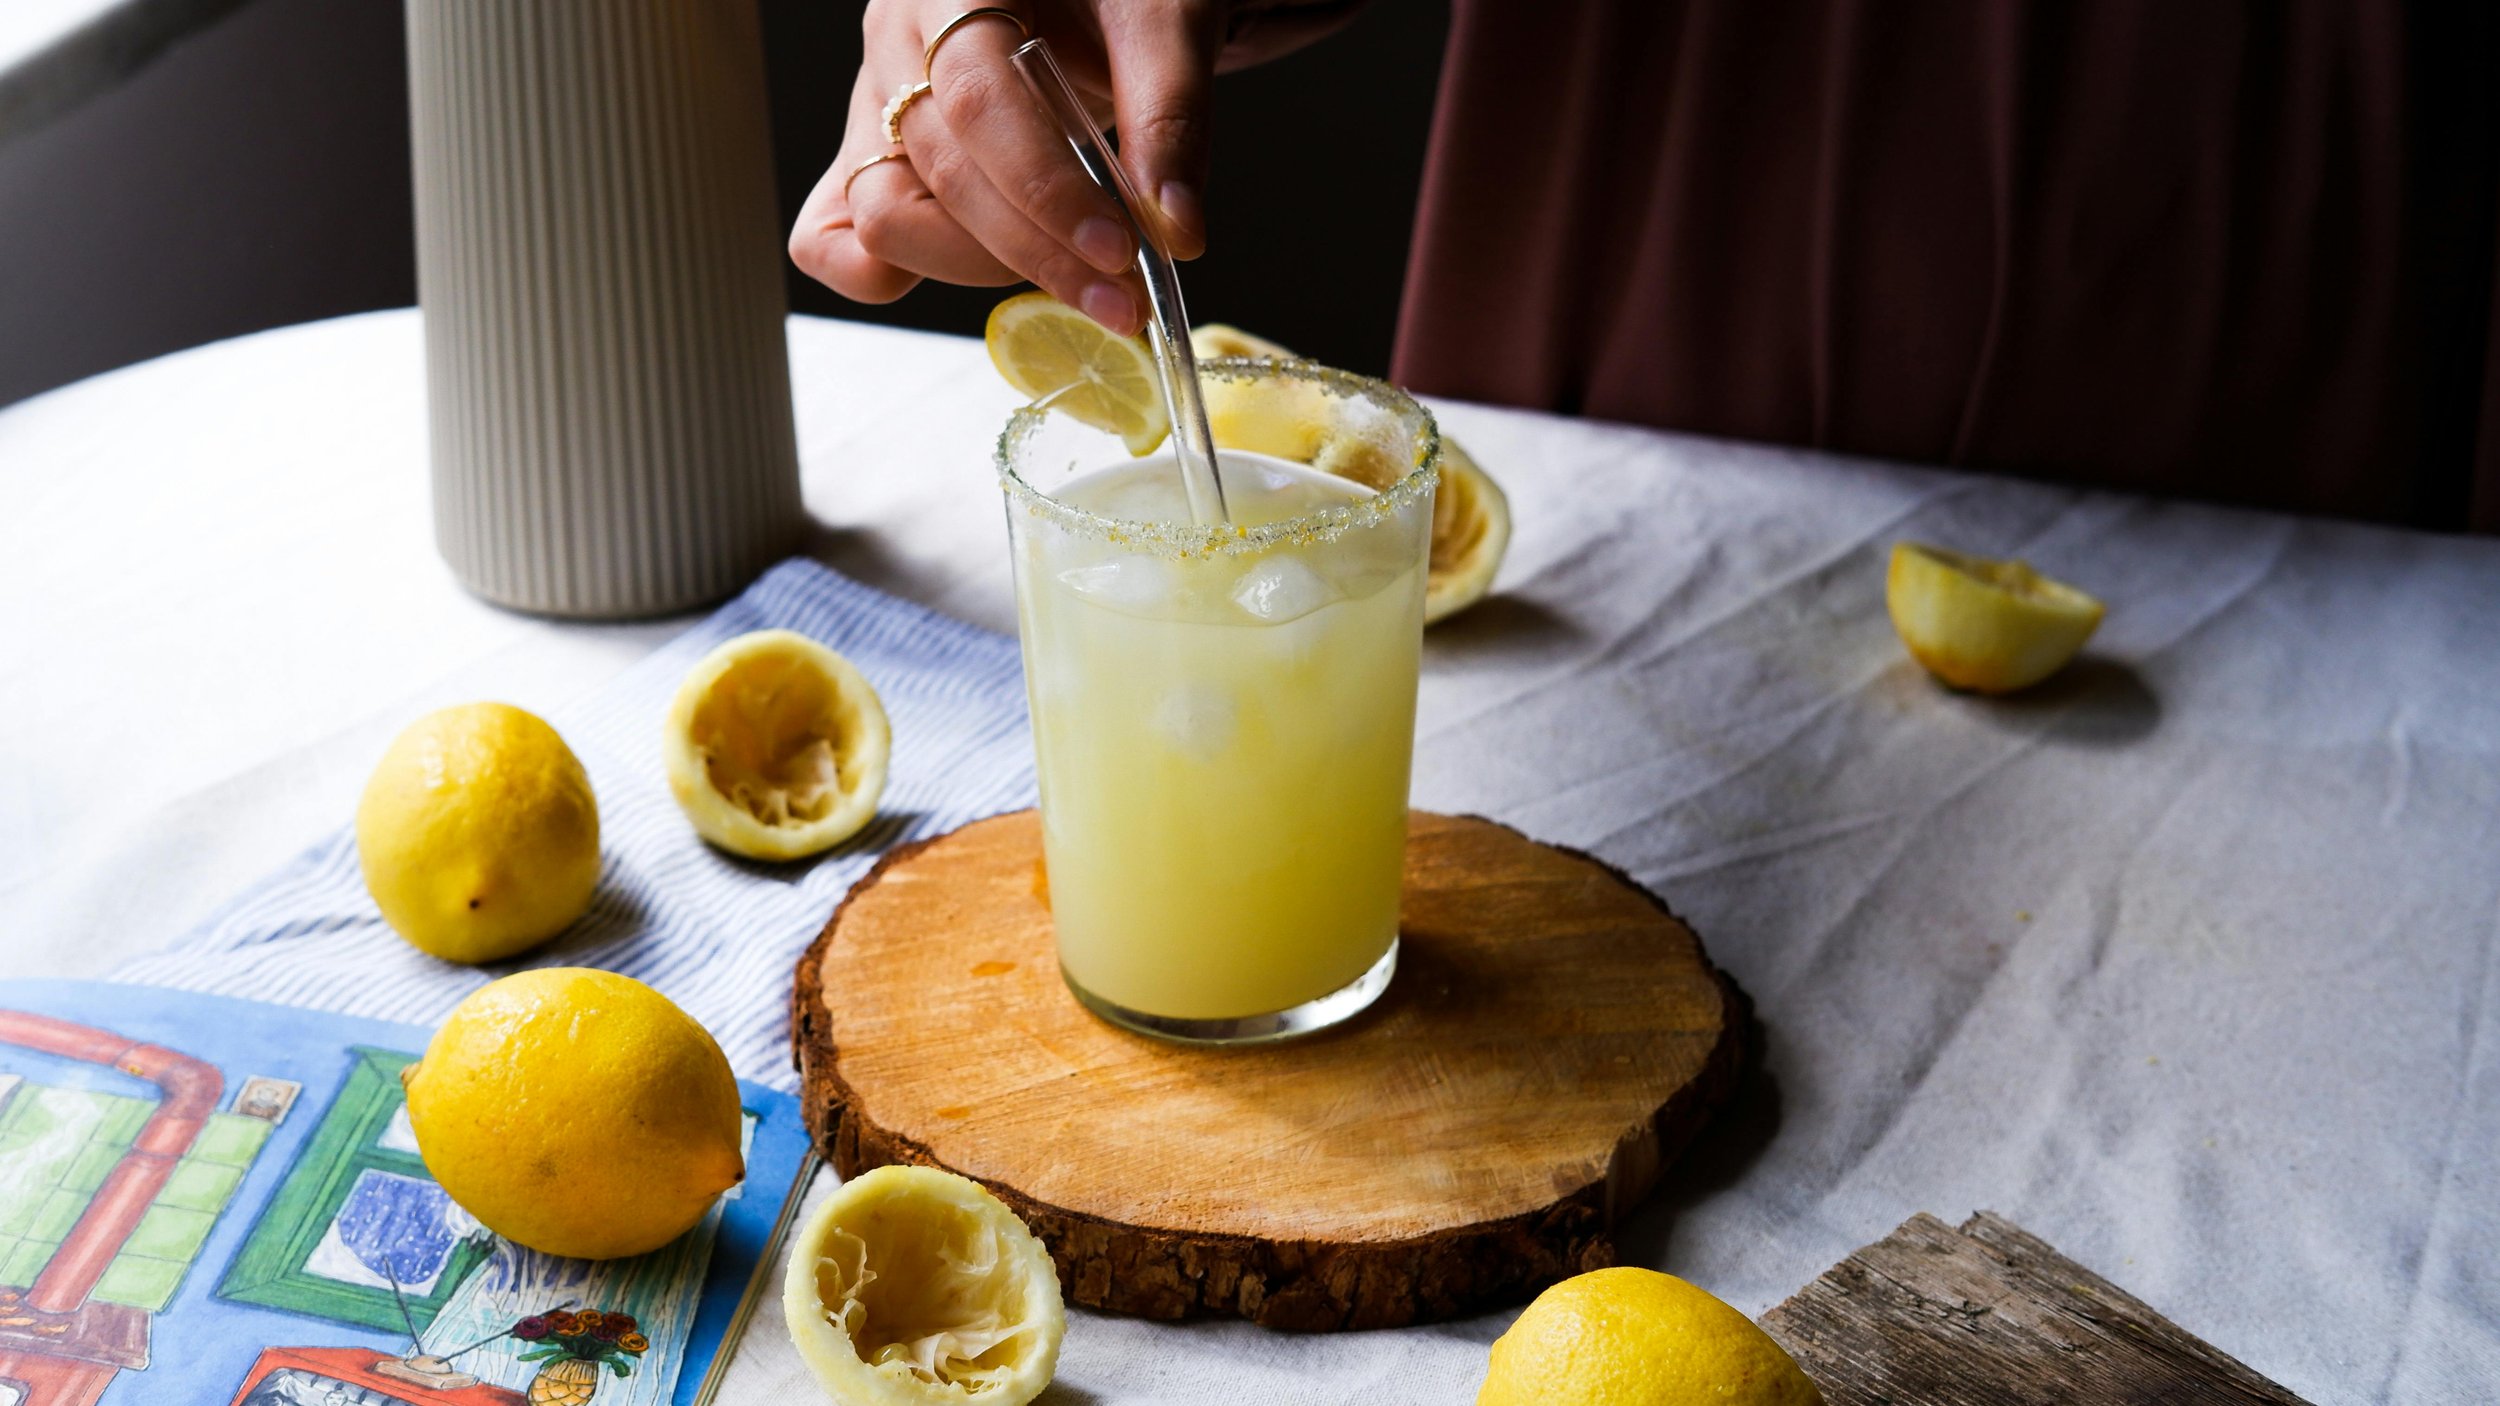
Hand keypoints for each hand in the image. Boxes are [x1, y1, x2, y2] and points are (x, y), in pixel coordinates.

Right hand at [789, 1, 1223, 335]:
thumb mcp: (1164, 21)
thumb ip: (1171, 115)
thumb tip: (1176, 229)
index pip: (978, 101)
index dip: (1046, 190)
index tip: (1119, 250)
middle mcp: (896, 40)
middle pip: (938, 169)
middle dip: (1036, 250)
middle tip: (1124, 296)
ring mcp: (875, 103)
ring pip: (885, 213)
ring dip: (981, 269)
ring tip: (1078, 281)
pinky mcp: (872, 157)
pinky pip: (837, 234)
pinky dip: (892, 274)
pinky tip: (980, 279)